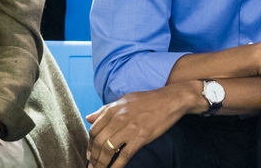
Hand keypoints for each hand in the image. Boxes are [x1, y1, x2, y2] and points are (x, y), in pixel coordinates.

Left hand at [85, 82, 199, 167]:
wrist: (171, 100)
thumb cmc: (149, 99)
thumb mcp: (125, 99)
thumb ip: (106, 109)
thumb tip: (89, 118)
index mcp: (113, 109)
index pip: (94, 130)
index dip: (90, 143)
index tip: (90, 152)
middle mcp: (118, 119)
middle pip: (98, 141)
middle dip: (93, 156)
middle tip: (92, 164)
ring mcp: (129, 129)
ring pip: (108, 150)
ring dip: (101, 163)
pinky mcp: (140, 137)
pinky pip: (124, 155)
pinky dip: (116, 165)